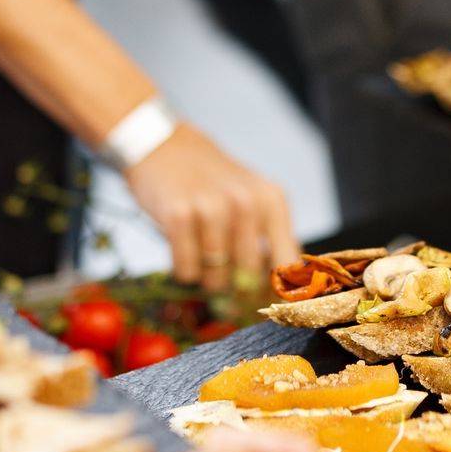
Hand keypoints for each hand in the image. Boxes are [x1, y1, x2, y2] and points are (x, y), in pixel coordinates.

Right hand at [124, 124, 298, 290]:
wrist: (162, 145)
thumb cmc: (210, 183)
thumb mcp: (251, 199)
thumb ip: (269, 240)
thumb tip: (284, 292)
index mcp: (272, 200)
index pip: (288, 265)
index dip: (278, 293)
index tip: (266, 305)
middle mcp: (247, 203)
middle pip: (250, 278)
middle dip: (235, 285)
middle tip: (221, 269)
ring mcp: (212, 208)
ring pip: (217, 279)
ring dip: (206, 276)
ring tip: (199, 248)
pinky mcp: (178, 216)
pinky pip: (187, 271)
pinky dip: (183, 268)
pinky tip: (181, 244)